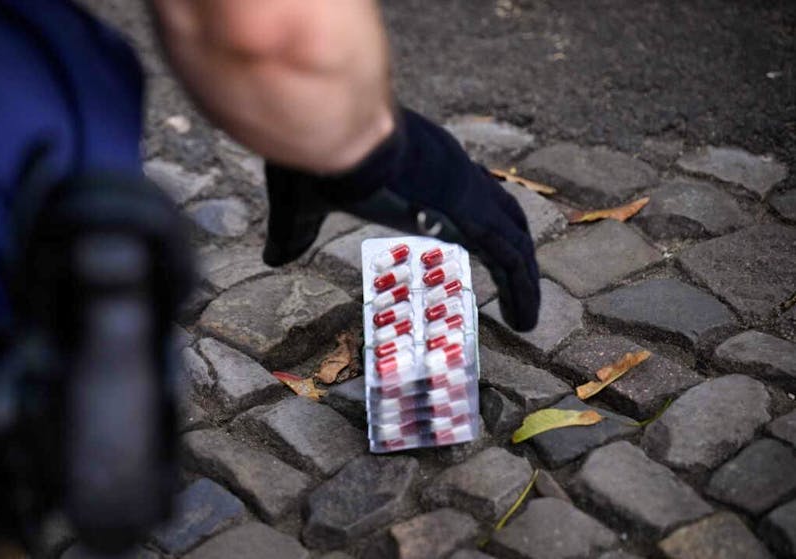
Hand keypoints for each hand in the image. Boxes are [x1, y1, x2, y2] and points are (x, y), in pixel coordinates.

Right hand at [262, 106, 539, 330]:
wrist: (332, 132)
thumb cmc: (315, 159)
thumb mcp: (302, 206)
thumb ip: (294, 234)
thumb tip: (272, 259)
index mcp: (419, 171)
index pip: (464, 195)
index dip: (478, 222)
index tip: (482, 245)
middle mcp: (452, 176)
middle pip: (500, 214)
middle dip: (512, 252)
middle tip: (519, 287)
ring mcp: (466, 191)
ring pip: (513, 239)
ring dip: (524, 279)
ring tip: (526, 320)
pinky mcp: (471, 211)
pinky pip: (511, 257)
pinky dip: (523, 288)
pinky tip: (525, 322)